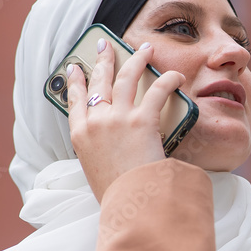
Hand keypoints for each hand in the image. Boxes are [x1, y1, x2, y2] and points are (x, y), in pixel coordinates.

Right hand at [65, 38, 184, 201]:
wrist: (131, 204)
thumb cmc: (119, 196)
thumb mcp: (97, 173)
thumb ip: (100, 154)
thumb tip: (113, 149)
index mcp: (80, 137)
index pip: (74, 101)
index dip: (75, 82)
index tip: (75, 68)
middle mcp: (95, 123)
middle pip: (98, 82)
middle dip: (103, 60)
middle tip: (105, 46)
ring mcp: (117, 120)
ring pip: (126, 78)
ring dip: (136, 59)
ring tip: (144, 48)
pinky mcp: (141, 121)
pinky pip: (157, 91)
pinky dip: (168, 80)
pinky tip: (176, 75)